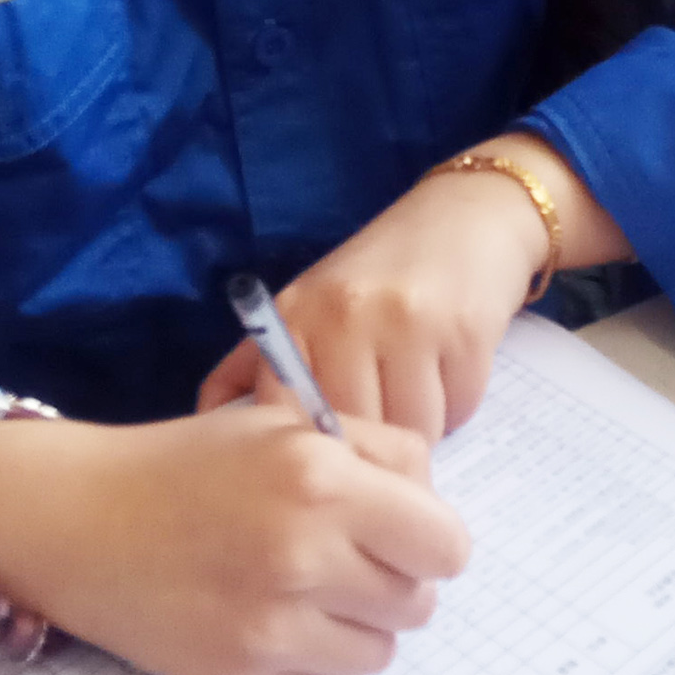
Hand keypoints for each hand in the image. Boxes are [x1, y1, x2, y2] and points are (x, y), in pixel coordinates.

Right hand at [0, 402, 470, 674]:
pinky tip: (248, 616)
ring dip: (349, 628)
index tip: (401, 537)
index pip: (447, 547)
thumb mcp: (288, 424)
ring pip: (374, 656)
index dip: (428, 542)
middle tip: (339, 561)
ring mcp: (267, 627)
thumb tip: (434, 509)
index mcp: (323, 480)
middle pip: (416, 606)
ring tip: (296, 590)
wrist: (75, 519)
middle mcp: (300, 556)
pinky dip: (293, 660)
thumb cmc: (188, 465)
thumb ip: (381, 453)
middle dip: (390, 585)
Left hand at [197, 162, 560, 444]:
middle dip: (372, 449)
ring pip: (409, 433)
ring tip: (418, 390)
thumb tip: (208, 420)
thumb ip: (254, 364)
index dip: (312, 453)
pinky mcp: (463, 330)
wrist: (467, 218)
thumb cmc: (378, 277)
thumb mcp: (306, 309)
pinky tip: (449, 371)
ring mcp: (405, 322)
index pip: (284, 420)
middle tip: (384, 424)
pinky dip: (457, 407)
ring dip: (419, 431)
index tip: (329, 455)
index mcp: (294, 317)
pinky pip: (457, 411)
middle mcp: (342, 316)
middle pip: (352, 437)